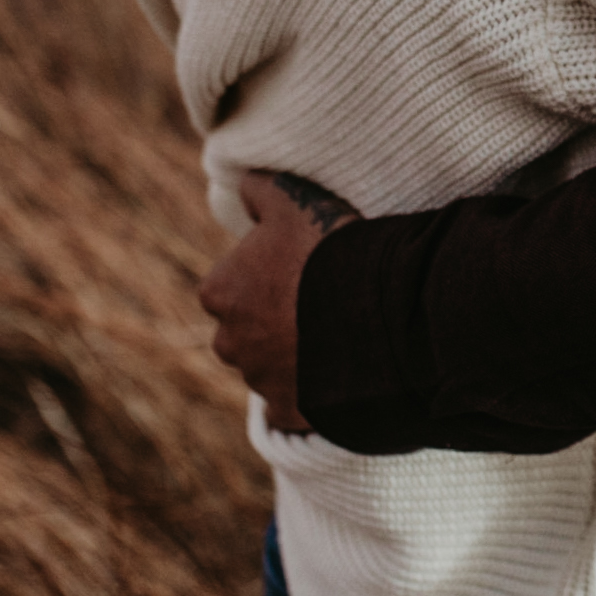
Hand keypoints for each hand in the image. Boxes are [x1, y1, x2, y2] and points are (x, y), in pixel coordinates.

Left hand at [198, 171, 359, 433]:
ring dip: (295, 359)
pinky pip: (294, 408)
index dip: (268, 280)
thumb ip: (260, 189)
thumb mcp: (295, 199)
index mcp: (220, 292)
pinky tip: (339, 379)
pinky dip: (310, 398)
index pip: (231, 288)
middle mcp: (229, 342)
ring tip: (342, 340)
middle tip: (322, 307)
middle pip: (247, 333)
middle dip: (274, 325)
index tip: (302, 274)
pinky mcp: (290, 412)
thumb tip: (242, 183)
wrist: (375, 309)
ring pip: (271, 370)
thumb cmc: (331, 249)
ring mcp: (259, 381)